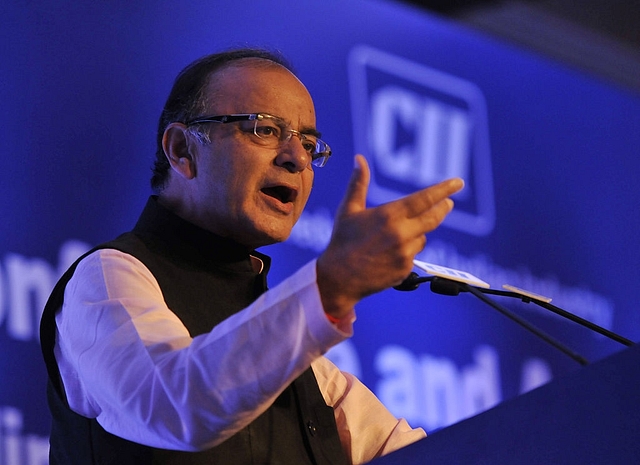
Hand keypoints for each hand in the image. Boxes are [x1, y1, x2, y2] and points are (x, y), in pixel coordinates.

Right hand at [317, 155, 463, 318]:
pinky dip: (406, 250)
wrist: (338, 279)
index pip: (425, 198)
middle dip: (443, 208)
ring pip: (422, 237)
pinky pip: (413, 255)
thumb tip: (360, 159)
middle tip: (449, 202)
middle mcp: (401, 233)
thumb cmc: (342, 241)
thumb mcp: (348, 210)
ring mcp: (405, 253)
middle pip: (433, 217)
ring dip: (416, 233)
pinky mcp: (406, 269)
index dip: (444, 189)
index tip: (458, 183)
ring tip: (393, 237)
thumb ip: (358, 183)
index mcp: (389, 215)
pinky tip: (388, 254)